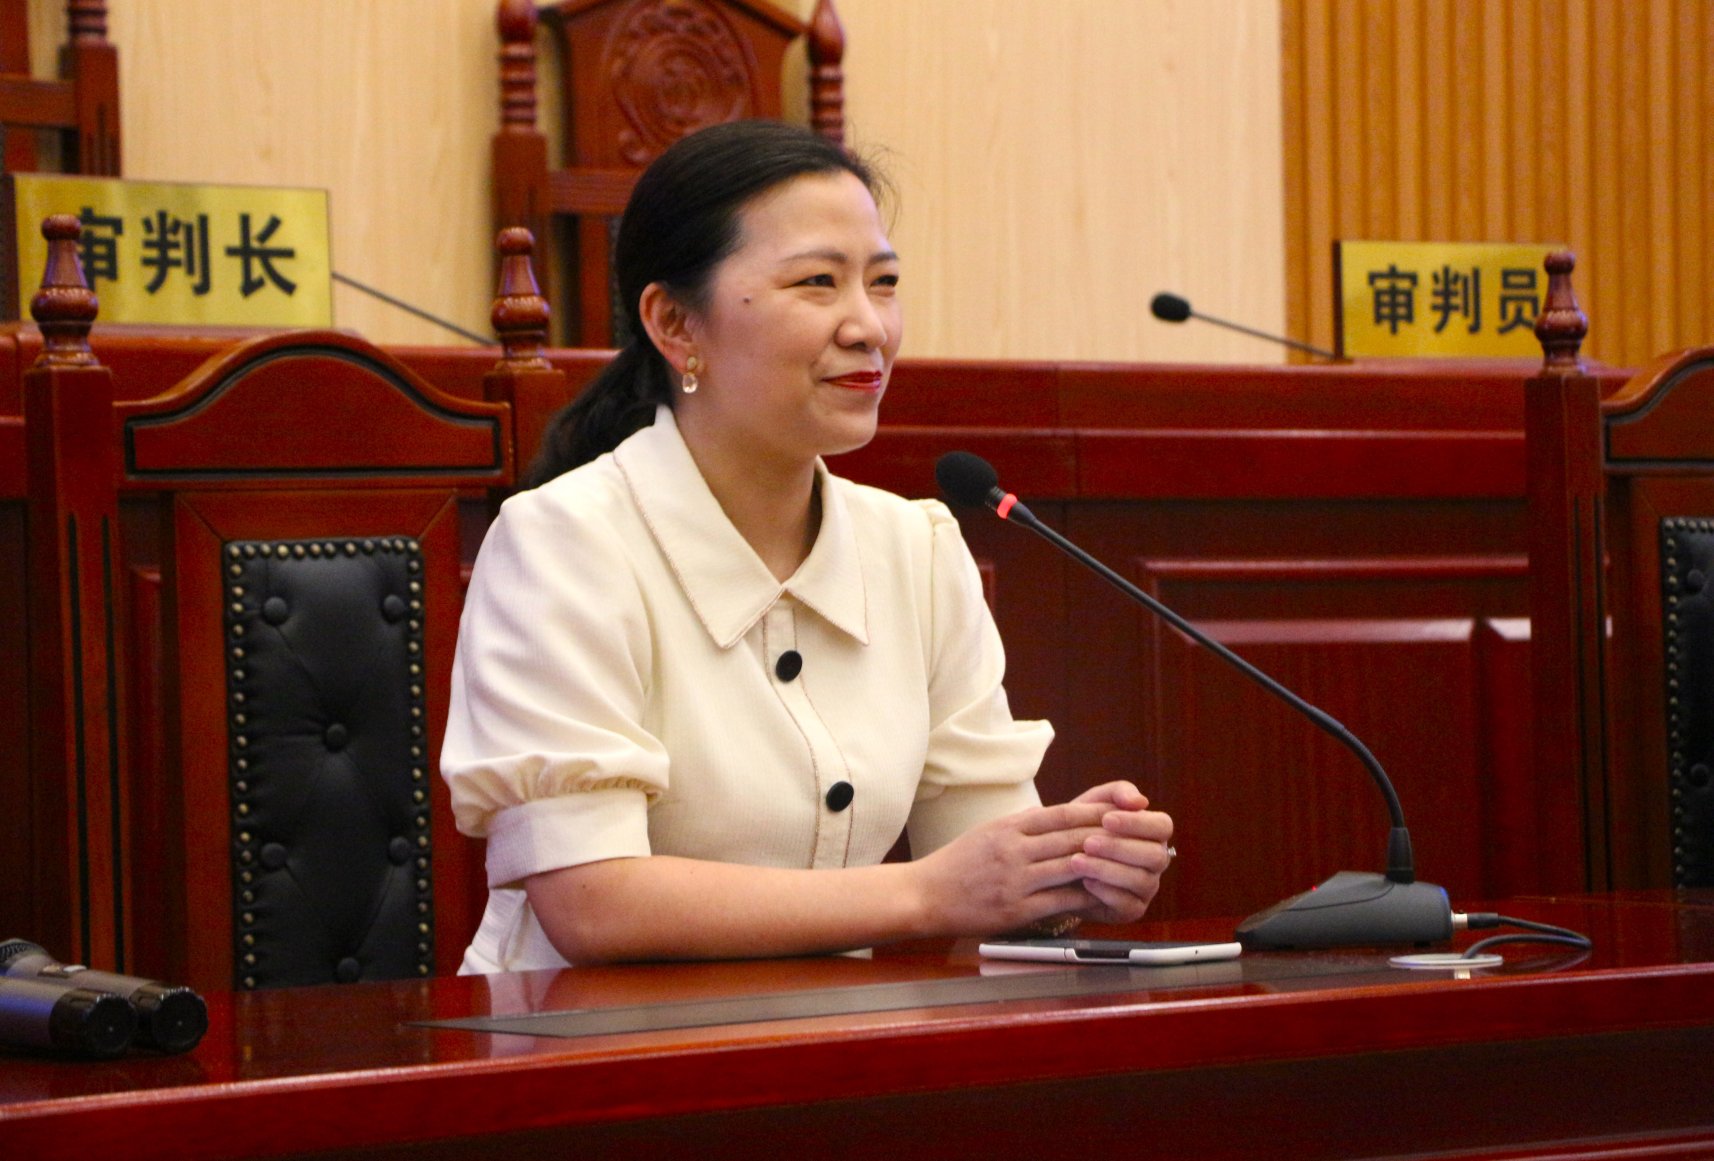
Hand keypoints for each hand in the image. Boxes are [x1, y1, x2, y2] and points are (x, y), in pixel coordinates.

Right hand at [910, 801, 1111, 936]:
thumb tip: (1058, 819)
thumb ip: (1022, 827)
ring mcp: (1015, 879)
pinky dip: (1085, 898)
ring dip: (1101, 866)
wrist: (925, 894)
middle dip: (1106, 836)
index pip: (1060, 813)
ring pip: (1069, 867)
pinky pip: (1059, 901)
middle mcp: (1013, 849)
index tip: (1120, 811)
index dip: (1094, 812)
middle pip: (1070, 838)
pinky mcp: (1016, 909)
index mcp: (1007, 827)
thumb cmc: (958, 864)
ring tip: (1127, 865)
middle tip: (1135, 835)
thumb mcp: (988, 833)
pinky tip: (1103, 897)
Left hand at [1065, 781, 1174, 922]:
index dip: (1138, 823)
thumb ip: (1117, 793)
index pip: (1162, 826)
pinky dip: (1106, 892)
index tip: (1106, 819)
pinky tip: (1085, 882)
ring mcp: (1147, 887)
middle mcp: (1156, 861)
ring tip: (1077, 861)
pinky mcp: (1133, 910)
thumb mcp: (1094, 803)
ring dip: (1107, 869)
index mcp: (1153, 833)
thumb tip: (1140, 801)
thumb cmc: (1081, 826)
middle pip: (1154, 855)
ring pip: (1141, 880)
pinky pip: (1128, 904)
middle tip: (1087, 842)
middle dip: (1119, 848)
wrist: (1056, 859)